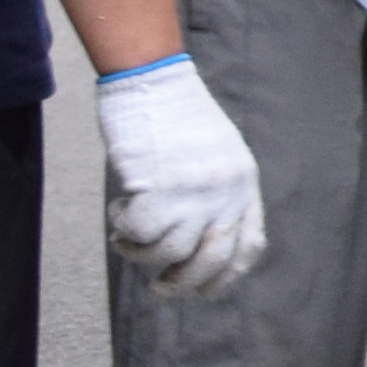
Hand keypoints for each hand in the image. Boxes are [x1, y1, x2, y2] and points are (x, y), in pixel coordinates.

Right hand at [95, 53, 267, 295]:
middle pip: (211, 260)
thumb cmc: (174, 112)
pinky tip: (118, 217)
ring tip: (125, 239)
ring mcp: (194, 192)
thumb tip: (197, 236)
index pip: (249, 245)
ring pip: (171, 253)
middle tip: (160, 289)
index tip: (204, 289)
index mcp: (243, 183)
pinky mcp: (159, 187)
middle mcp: (226, 192)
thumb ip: (216, 191)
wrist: (153, 77)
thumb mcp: (215, 152)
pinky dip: (125, 233)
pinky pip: (141, 235)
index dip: (226, 275)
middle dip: (183, 283)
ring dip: (142, 255)